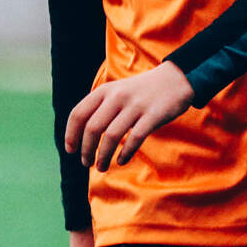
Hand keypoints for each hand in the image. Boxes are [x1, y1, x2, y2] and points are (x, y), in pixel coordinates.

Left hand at [65, 61, 193, 171]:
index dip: (70, 134)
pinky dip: (125, 154)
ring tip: (101, 167)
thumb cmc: (141, 92)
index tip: (71, 150)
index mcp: (105, 90)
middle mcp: (117, 96)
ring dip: (103, 156)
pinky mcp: (153, 115)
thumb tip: (81, 136)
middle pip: (92, 128)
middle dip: (86, 150)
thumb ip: (100, 108)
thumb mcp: (117, 91)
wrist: (175, 79)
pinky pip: (134, 139)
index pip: (78, 114)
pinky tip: (121, 161)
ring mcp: (135, 105)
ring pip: (111, 136)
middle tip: (86, 162)